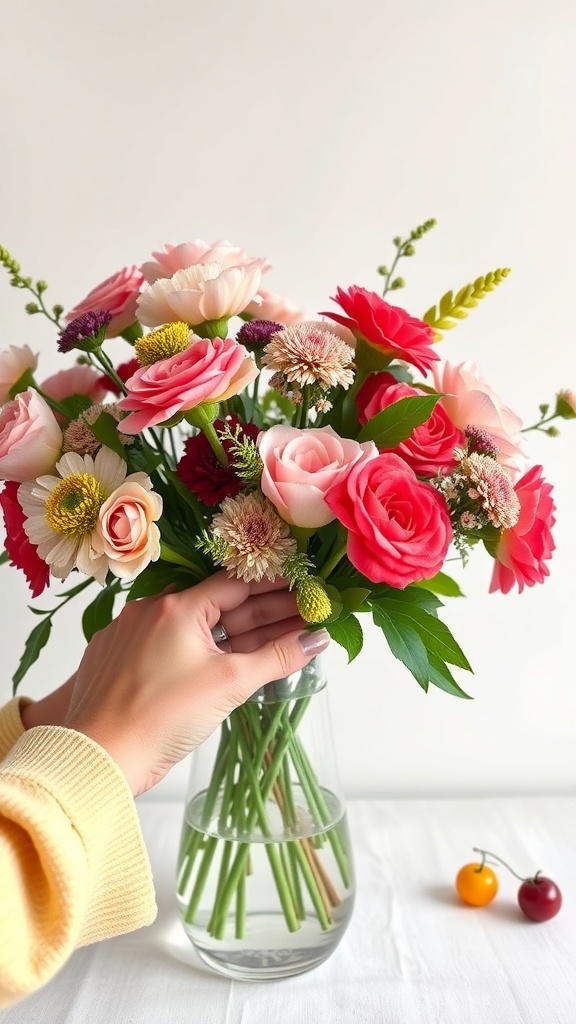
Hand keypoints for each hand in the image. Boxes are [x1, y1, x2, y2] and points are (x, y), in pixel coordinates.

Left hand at [20, 574, 309, 727]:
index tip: (303, 586)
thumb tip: (317, 639)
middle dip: (264, 611)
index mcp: (175, 607)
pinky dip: (205, 651)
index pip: (236, 584)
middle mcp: (150, 612)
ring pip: (197, 628)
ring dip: (238, 633)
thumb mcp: (229, 683)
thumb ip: (277, 657)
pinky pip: (172, 646)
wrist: (99, 758)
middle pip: (219, 605)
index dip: (274, 585)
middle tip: (304, 612)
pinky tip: (230, 661)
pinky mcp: (121, 662)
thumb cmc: (160, 718)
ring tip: (279, 637)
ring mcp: (132, 636)